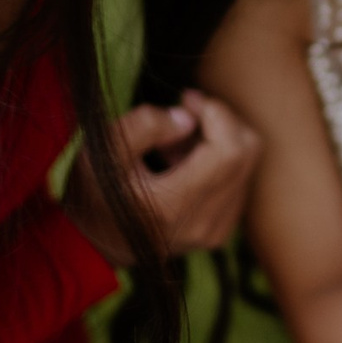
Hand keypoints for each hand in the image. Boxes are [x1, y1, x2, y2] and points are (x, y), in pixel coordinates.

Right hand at [66, 91, 261, 254]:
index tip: (187, 99)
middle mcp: (203, 224)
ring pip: (247, 163)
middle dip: (219, 120)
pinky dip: (219, 160)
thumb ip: (143, 126)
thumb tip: (188, 119)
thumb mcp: (102, 151)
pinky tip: (183, 161)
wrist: (95, 243)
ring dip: (218, 139)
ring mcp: (215, 232)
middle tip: (182, 113)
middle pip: (246, 151)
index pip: (229, 150)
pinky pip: (239, 180)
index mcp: (174, 206)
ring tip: (173, 143)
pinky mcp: (220, 232)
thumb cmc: (94, 192)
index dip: (216, 113)